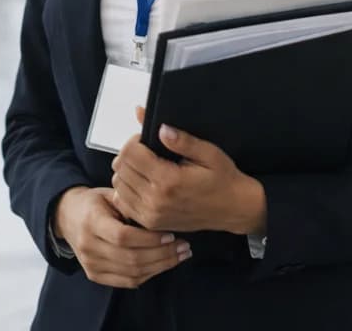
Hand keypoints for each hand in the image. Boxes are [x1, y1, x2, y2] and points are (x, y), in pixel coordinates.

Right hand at [54, 186, 189, 288]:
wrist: (68, 217)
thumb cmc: (95, 202)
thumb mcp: (110, 194)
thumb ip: (131, 205)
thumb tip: (162, 215)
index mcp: (91, 221)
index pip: (123, 236)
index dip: (149, 239)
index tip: (170, 234)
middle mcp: (88, 246)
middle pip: (130, 258)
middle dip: (162, 255)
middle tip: (184, 247)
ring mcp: (90, 264)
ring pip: (132, 273)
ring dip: (160, 267)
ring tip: (180, 256)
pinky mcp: (94, 275)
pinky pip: (127, 281)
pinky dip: (149, 275)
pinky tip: (163, 264)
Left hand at [111, 112, 266, 235]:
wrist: (234, 209)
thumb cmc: (223, 180)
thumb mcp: (209, 154)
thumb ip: (183, 140)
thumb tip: (161, 128)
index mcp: (168, 180)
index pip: (130, 153)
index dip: (134, 140)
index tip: (146, 139)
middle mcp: (155, 199)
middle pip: (120, 167)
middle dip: (129, 154)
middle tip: (145, 151)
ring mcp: (151, 214)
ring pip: (118, 185)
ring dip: (126, 172)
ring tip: (144, 167)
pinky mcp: (151, 223)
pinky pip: (123, 203)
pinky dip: (127, 190)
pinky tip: (142, 183)